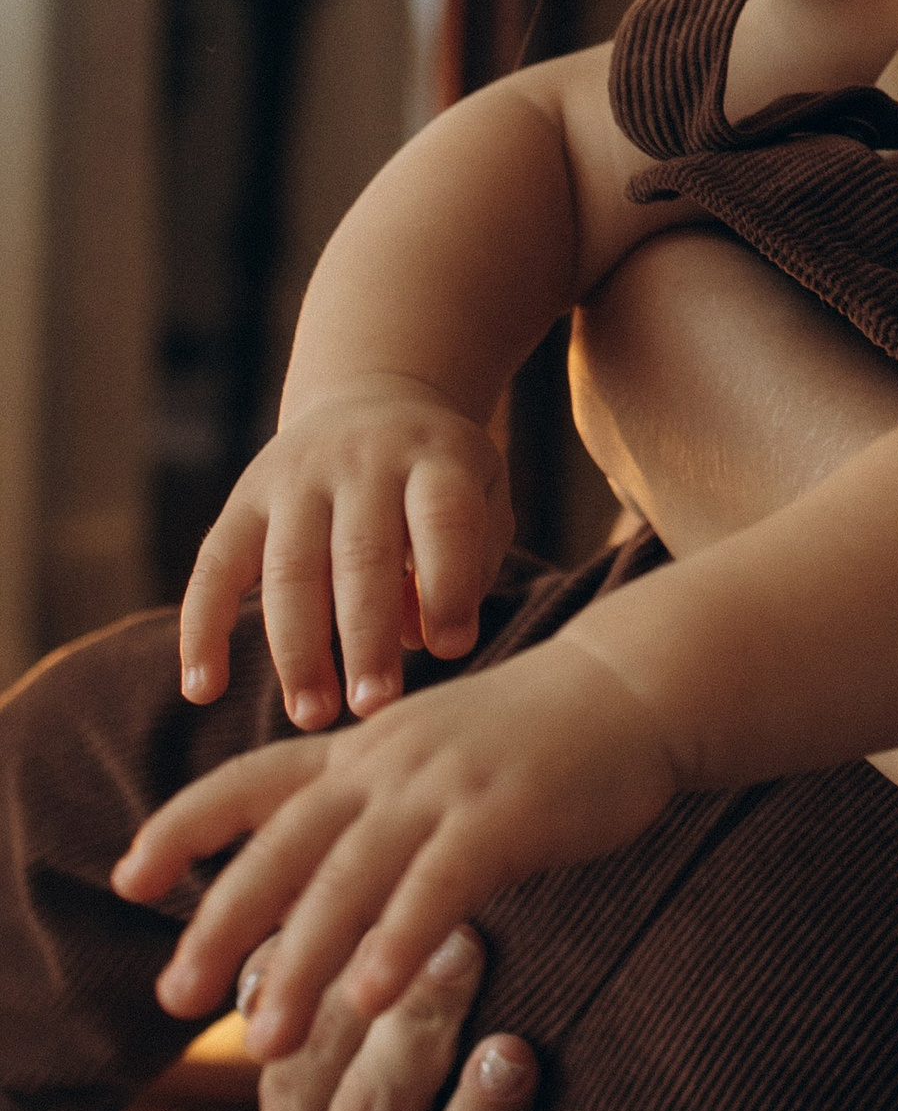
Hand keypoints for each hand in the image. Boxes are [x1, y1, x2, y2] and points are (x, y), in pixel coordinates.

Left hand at [115, 635, 683, 1055]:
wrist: (635, 685)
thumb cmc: (539, 735)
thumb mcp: (435, 753)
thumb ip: (374, 801)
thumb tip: (317, 871)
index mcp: (364, 748)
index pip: (250, 782)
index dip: (183, 827)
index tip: (129, 877)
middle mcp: (386, 762)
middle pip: (280, 847)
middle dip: (219, 924)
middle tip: (176, 998)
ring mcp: (443, 786)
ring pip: (348, 879)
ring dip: (300, 962)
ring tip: (267, 1039)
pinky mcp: (504, 813)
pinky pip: (438, 885)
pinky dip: (399, 941)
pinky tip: (372, 997)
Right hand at [179, 375, 513, 723]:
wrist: (375, 394)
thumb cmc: (441, 477)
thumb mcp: (483, 495)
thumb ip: (471, 562)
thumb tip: (419, 639)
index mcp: (435, 458)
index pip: (443, 520)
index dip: (448, 585)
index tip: (453, 650)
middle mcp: (362, 462)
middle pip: (361, 554)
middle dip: (366, 638)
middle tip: (373, 708)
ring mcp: (296, 478)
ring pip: (288, 569)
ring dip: (297, 651)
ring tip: (312, 716)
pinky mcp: (244, 499)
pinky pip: (214, 567)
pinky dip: (201, 630)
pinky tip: (203, 690)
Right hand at [246, 924, 554, 1110]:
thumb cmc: (412, 1026)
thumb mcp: (361, 987)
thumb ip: (339, 938)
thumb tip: (307, 854)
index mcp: (299, 1098)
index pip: (320, 1040)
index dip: (366, 980)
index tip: (421, 913)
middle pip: (373, 1108)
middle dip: (418, 1030)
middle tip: (468, 950)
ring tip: (514, 1056)